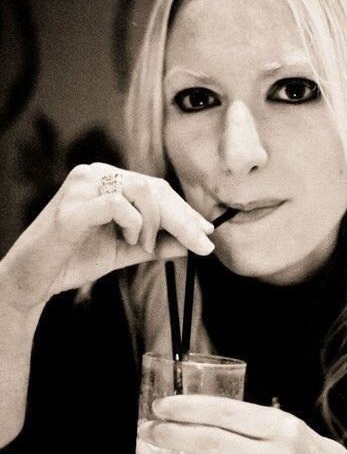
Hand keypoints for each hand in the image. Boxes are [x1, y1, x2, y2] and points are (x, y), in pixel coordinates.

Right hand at [0, 162, 213, 312]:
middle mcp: (94, 174)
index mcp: (106, 179)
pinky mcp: (72, 206)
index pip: (155, 187)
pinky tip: (132, 242)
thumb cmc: (74, 260)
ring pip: (140, 192)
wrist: (34, 279)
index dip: (184, 209)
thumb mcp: (124, 251)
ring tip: (147, 247)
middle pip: (153, 188)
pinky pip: (117, 204)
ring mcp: (82, 186)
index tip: (206, 231)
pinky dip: (134, 225)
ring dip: (156, 224)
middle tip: (202, 243)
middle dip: (183, 218)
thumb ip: (156, 244)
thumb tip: (192, 243)